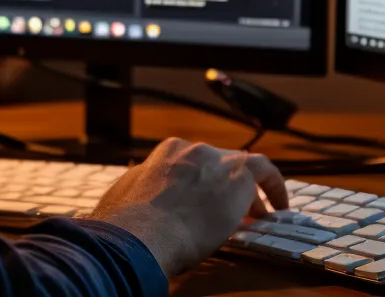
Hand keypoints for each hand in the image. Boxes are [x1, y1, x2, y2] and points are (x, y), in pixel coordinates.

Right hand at [83, 137, 288, 276]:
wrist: (144, 234)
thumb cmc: (125, 227)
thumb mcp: (118, 203)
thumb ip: (127, 197)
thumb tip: (104, 209)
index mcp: (163, 154)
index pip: (188, 163)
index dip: (197, 184)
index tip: (198, 202)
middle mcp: (192, 150)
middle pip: (217, 164)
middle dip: (222, 188)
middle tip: (229, 212)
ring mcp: (217, 160)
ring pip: (242, 167)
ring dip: (250, 189)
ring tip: (258, 213)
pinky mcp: (240, 176)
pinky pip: (267, 172)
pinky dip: (275, 186)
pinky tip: (279, 208)